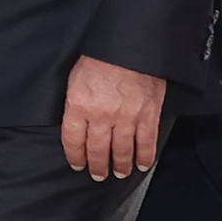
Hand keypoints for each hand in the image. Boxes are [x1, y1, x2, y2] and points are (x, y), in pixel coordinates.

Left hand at [61, 55, 164, 179]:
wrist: (129, 46)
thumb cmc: (99, 58)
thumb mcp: (75, 80)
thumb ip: (75, 104)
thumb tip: (76, 124)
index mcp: (79, 105)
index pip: (73, 140)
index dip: (75, 156)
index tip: (77, 164)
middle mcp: (101, 115)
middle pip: (98, 149)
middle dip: (98, 166)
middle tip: (98, 175)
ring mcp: (126, 116)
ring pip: (122, 150)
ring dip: (120, 165)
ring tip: (119, 173)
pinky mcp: (148, 114)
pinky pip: (146, 142)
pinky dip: (145, 156)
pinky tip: (142, 164)